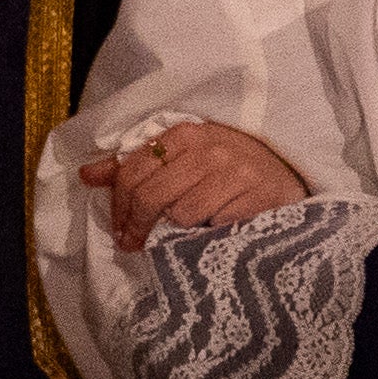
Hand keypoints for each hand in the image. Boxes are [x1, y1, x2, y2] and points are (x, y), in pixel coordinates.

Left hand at [82, 122, 307, 249]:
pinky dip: (210, 236)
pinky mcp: (258, 196)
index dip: (118, 207)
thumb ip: (137, 166)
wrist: (290, 173)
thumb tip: (86, 175)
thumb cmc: (229, 167)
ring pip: (180, 216)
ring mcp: (237, 172)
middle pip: (151, 197)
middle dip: (137, 227)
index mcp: (186, 133)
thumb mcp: (185, 157)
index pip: (133, 172)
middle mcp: (210, 149)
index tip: (120, 230)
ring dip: (177, 232)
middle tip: (135, 245)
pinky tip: (214, 232)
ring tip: (183, 234)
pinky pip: (214, 228)